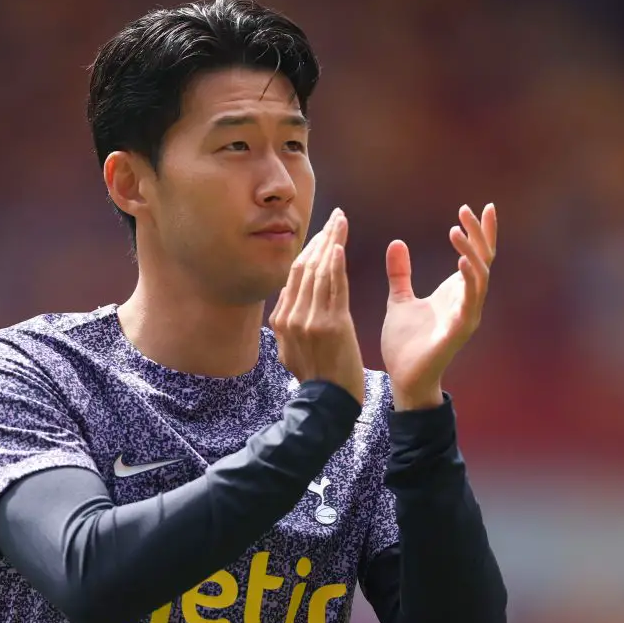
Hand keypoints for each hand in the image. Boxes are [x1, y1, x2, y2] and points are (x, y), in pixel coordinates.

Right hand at [270, 208, 365, 405]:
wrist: (329, 405)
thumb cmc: (319, 378)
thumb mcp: (295, 350)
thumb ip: (292, 323)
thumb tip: (291, 298)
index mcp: (282, 321)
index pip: (295, 275)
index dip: (309, 249)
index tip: (324, 232)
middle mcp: (291, 317)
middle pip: (305, 267)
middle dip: (321, 238)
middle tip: (336, 217)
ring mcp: (309, 321)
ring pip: (320, 272)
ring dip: (332, 242)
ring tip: (342, 221)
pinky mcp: (331, 326)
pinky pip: (333, 288)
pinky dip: (336, 264)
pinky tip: (339, 244)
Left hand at [381, 203, 496, 409]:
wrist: (403, 378)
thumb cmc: (406, 344)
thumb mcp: (399, 300)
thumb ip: (400, 273)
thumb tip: (397, 242)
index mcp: (455, 293)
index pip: (475, 255)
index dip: (480, 232)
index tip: (479, 206)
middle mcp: (467, 301)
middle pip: (483, 260)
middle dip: (479, 234)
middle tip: (469, 210)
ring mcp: (466, 315)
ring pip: (480, 277)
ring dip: (471, 253)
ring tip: (457, 232)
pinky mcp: (459, 330)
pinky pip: (470, 302)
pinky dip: (469, 280)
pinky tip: (461, 262)